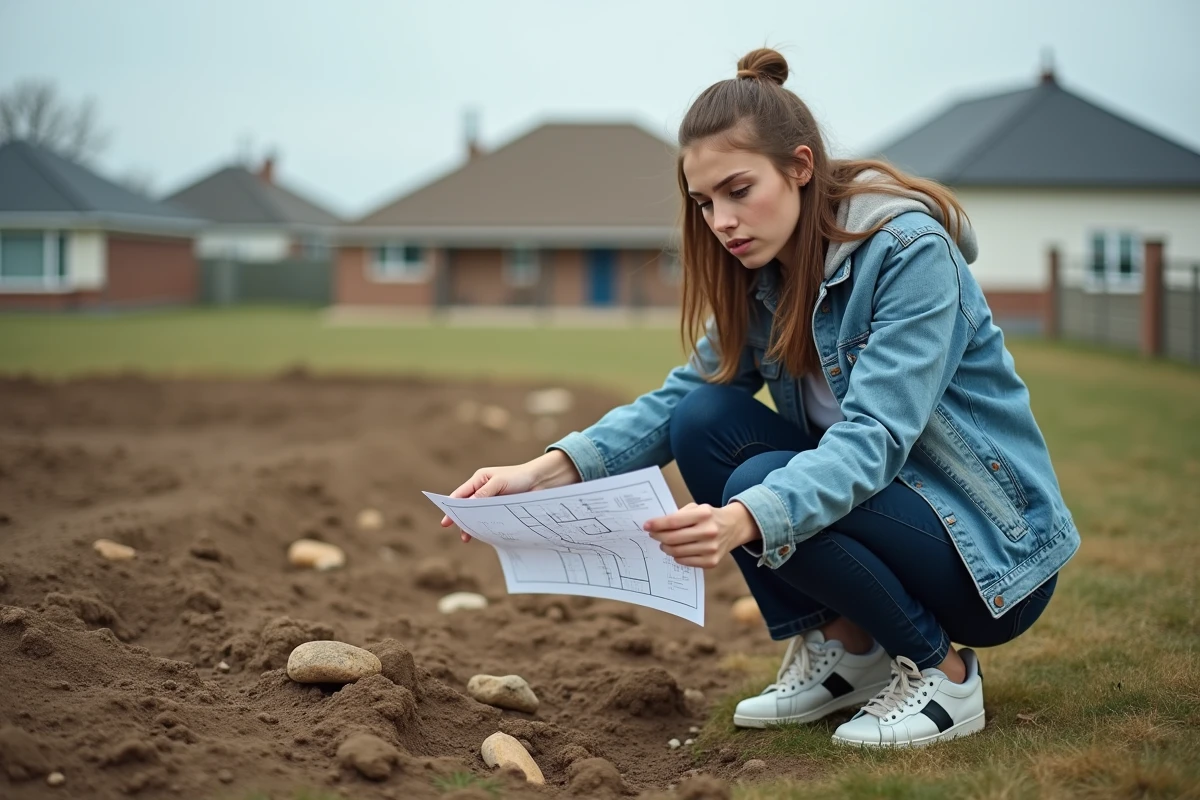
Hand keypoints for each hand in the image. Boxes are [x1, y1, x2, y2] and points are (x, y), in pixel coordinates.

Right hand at [439, 451, 579, 541]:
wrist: (542, 481)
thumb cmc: (520, 476)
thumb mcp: (499, 482)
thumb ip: (484, 494)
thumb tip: (468, 505)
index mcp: (479, 480)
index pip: (460, 495)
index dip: (451, 507)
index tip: (446, 522)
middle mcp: (484, 491)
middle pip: (467, 508)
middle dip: (462, 521)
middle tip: (462, 535)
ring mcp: (493, 502)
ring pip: (479, 516)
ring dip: (475, 526)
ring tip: (471, 538)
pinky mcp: (503, 510)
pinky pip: (492, 520)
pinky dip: (487, 527)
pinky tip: (486, 536)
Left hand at [643, 501, 760, 568]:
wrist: (733, 527)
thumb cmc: (709, 516)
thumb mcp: (696, 508)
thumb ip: (678, 515)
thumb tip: (656, 526)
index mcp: (704, 514)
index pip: (673, 522)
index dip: (657, 524)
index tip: (646, 525)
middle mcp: (709, 532)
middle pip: (673, 538)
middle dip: (658, 537)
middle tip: (653, 535)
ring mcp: (711, 548)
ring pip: (677, 552)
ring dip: (666, 547)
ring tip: (664, 543)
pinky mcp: (712, 561)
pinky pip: (685, 561)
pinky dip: (677, 556)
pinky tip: (676, 550)